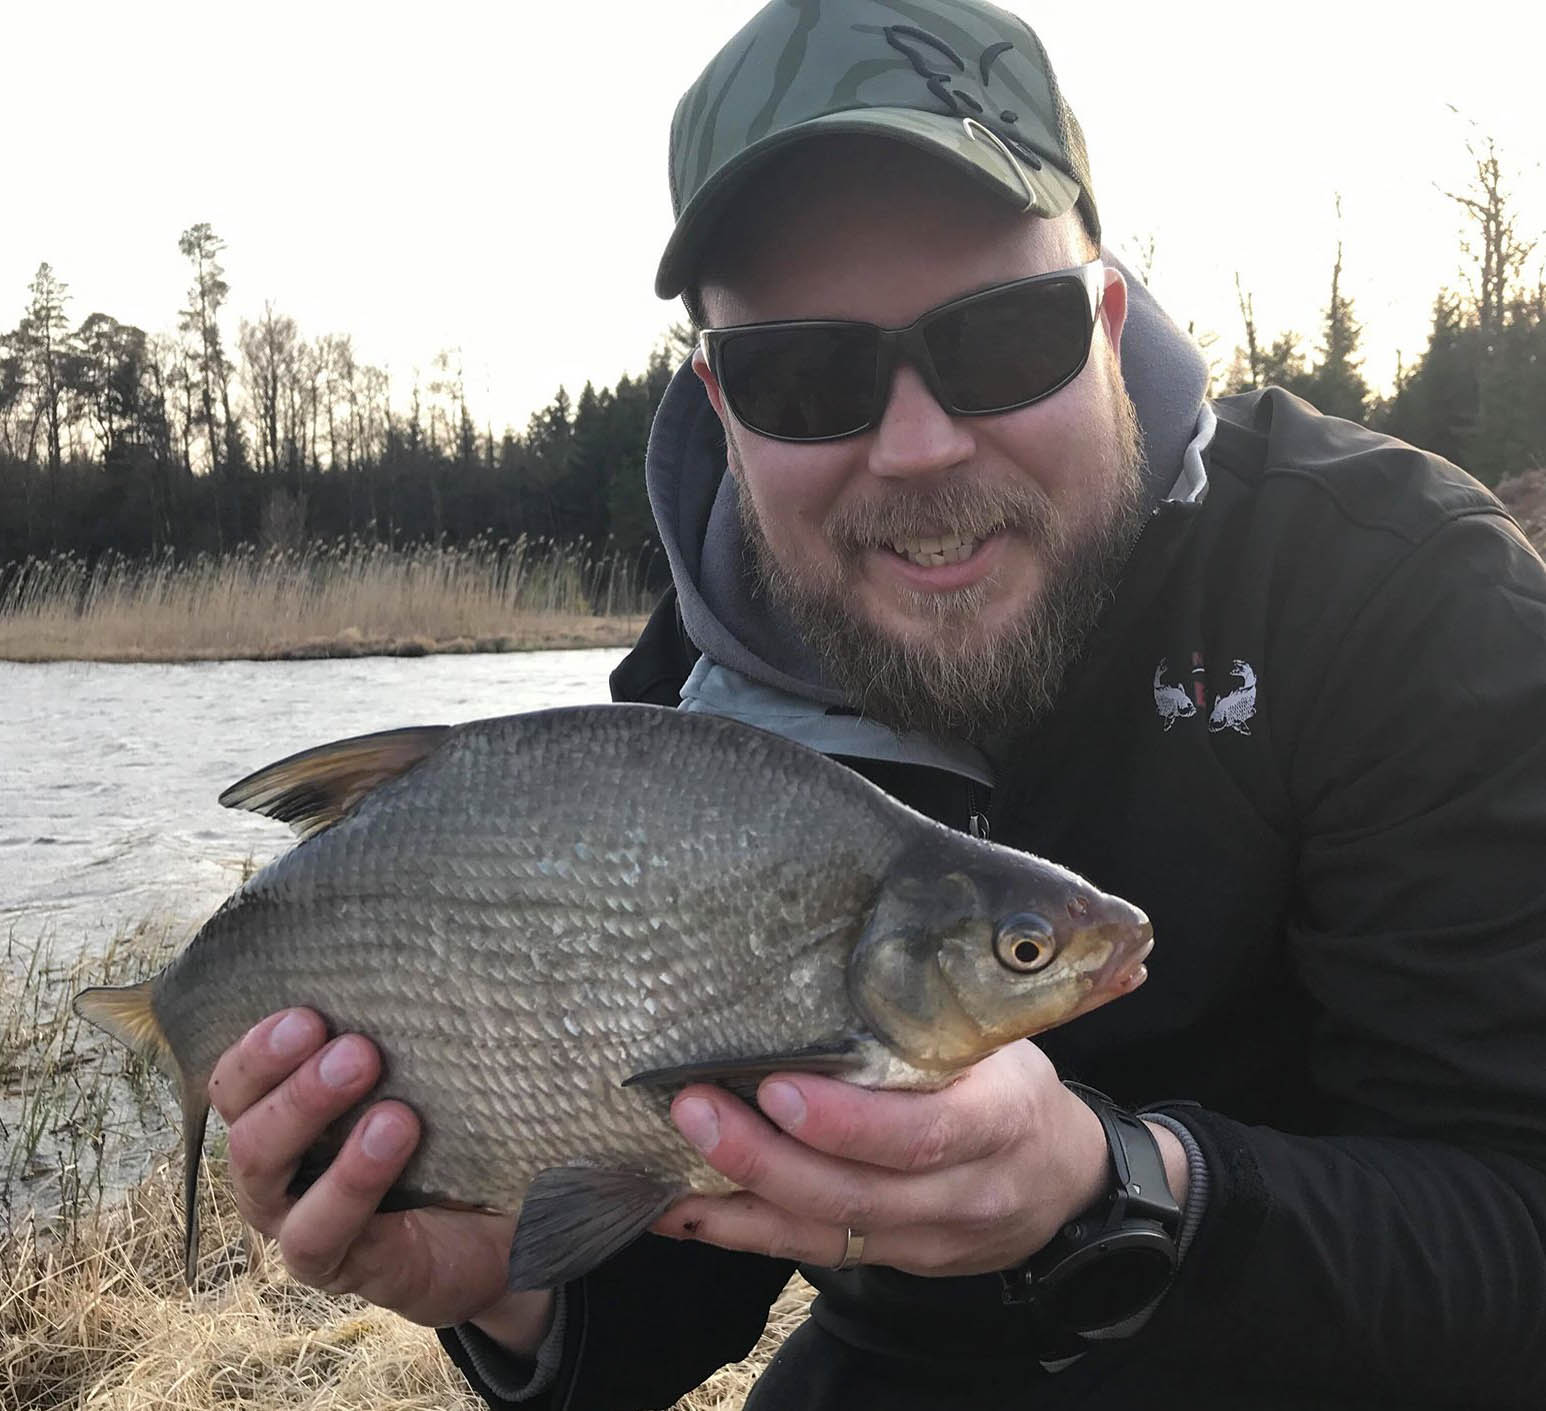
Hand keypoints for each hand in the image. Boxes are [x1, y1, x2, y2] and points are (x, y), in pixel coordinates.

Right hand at [209, 1008, 552, 1351]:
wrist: (498, 1230)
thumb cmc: (446, 1137)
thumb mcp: (421, 1078)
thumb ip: (400, 1034)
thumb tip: (415, 955)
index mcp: (282, 1116)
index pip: (236, 1082)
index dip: (257, 1050)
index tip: (307, 1014)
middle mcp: (277, 1172)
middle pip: (244, 1128)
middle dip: (292, 1085)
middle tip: (355, 1048)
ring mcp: (299, 1224)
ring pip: (264, 1181)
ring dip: (313, 1128)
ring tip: (388, 1105)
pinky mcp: (341, 1268)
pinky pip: (318, 1235)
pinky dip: (353, 1185)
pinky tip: (393, 1143)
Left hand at [653, 1041, 1186, 1275]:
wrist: (1060, 1180)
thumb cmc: (1010, 1081)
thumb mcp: (997, 1041)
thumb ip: (937, 1012)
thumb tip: (858, 922)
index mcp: (998, 1119)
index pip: (926, 1134)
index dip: (849, 1122)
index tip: (777, 1086)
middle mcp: (964, 1191)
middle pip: (858, 1192)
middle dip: (765, 1156)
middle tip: (691, 1105)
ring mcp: (928, 1239)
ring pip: (826, 1233)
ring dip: (739, 1199)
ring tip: (666, 1160)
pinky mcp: (892, 1261)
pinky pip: (810, 1253)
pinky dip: (742, 1232)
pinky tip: (680, 1208)